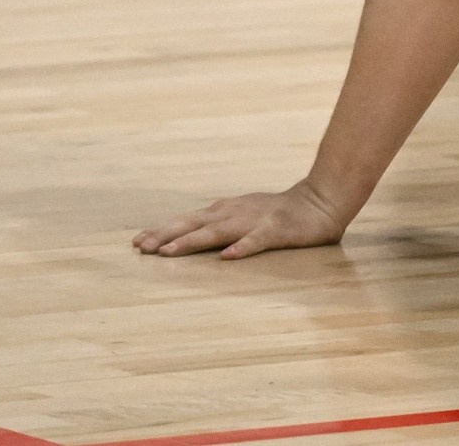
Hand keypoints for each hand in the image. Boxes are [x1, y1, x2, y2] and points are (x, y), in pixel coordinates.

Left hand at [133, 180, 349, 258]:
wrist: (321, 201)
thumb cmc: (278, 213)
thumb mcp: (243, 214)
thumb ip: (218, 223)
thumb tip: (186, 235)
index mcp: (225, 210)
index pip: (188, 221)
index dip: (163, 230)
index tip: (137, 241)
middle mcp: (234, 212)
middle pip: (194, 224)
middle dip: (166, 235)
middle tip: (141, 247)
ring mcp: (255, 220)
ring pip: (217, 232)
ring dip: (192, 241)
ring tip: (169, 252)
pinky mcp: (276, 230)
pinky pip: (256, 241)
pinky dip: (242, 248)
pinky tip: (228, 257)